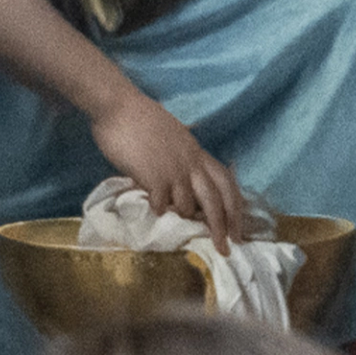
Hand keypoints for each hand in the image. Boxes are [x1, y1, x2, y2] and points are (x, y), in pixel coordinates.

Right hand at [84, 91, 244, 248]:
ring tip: (173, 218)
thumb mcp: (173, 136)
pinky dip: (158, 210)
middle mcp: (190, 163)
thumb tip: (184, 177)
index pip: (226, 182)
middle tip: (225, 248)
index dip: (235, 207)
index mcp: (196, 152)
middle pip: (215, 201)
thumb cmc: (140, 118)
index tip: (237, 229)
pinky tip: (152, 208)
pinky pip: (161, 205)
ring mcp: (173, 170)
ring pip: (188, 206)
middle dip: (222, 228)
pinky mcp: (153, 176)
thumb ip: (182, 156)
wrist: (118, 106)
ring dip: (183, 216)